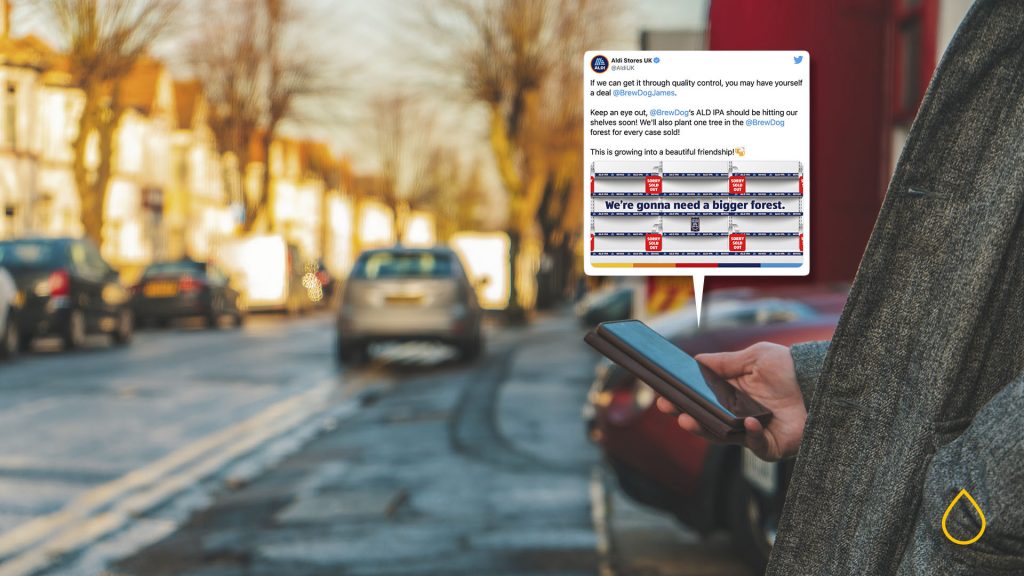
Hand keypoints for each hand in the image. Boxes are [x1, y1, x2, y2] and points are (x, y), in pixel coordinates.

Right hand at [655, 342, 805, 460]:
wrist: (821, 380)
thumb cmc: (790, 367)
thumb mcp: (754, 356)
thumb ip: (725, 362)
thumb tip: (695, 361)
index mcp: (732, 396)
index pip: (701, 401)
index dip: (682, 399)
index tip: (663, 393)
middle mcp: (739, 416)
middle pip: (705, 420)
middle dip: (684, 414)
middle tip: (667, 406)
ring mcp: (754, 432)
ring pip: (722, 437)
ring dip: (704, 429)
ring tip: (688, 419)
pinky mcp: (772, 446)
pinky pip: (756, 444)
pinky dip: (750, 435)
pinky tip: (747, 422)